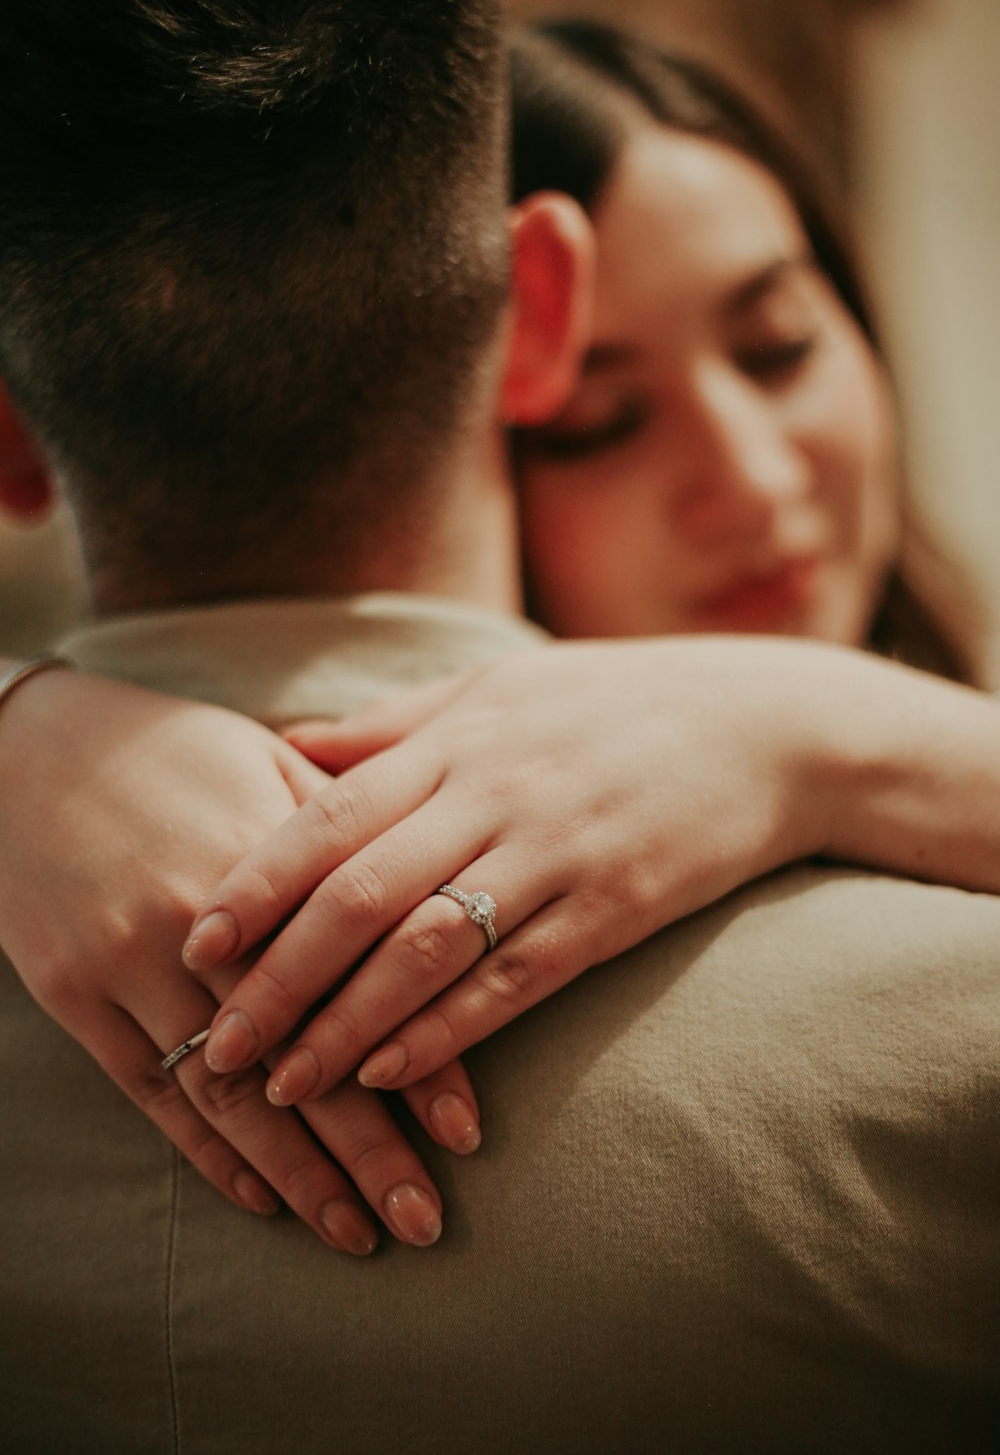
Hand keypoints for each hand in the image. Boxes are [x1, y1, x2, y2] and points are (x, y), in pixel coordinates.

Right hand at [0, 667, 479, 1250]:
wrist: (25, 749)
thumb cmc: (174, 751)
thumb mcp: (271, 765)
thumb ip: (351, 832)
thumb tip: (443, 881)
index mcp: (265, 863)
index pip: (356, 986)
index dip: (414, 1063)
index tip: (465, 1135)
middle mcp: (198, 927)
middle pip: (296, 1058)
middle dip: (365, 1150)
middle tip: (424, 1221)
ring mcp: (127, 967)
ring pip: (224, 1094)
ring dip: (295, 1174)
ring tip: (356, 1232)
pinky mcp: (73, 995)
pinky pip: (147, 1091)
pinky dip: (204, 1150)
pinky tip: (261, 1195)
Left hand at [183, 637, 848, 1100]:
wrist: (770, 727)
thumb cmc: (620, 701)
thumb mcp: (502, 687)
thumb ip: (394, 722)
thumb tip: (289, 743)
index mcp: (459, 736)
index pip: (332, 815)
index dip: (257, 884)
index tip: (196, 943)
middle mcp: (496, 794)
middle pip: (360, 895)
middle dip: (278, 977)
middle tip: (215, 1045)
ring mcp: (558, 853)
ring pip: (427, 949)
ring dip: (346, 1025)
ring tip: (285, 1082)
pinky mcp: (613, 910)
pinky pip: (515, 979)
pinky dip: (446, 1030)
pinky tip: (389, 1072)